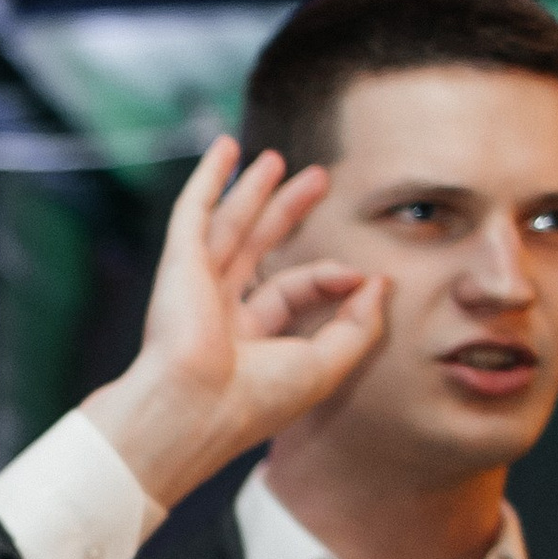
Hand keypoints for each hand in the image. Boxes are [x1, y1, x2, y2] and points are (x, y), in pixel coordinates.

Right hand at [82, 135, 389, 510]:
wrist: (190, 409)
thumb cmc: (253, 400)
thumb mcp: (325, 366)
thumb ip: (359, 325)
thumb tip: (379, 283)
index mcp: (248, 342)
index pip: (292, 291)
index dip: (332, 277)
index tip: (367, 277)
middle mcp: (218, 312)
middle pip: (258, 248)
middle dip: (288, 212)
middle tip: (319, 179)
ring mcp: (196, 286)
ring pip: (229, 225)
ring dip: (251, 189)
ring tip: (275, 158)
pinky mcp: (179, 264)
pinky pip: (194, 211)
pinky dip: (208, 179)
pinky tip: (224, 149)